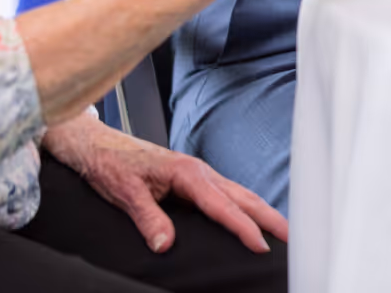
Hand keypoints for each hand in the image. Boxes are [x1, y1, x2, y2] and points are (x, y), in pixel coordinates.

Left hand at [41, 112, 285, 254]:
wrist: (98, 145)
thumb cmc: (112, 164)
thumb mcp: (125, 195)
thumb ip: (148, 219)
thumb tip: (165, 244)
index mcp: (186, 174)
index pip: (222, 206)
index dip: (243, 227)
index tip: (260, 245)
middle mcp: (198, 171)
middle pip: (242, 196)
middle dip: (268, 217)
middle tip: (292, 237)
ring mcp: (198, 173)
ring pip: (239, 193)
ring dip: (261, 211)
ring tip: (281, 229)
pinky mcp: (193, 178)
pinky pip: (227, 192)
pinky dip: (245, 205)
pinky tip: (250, 216)